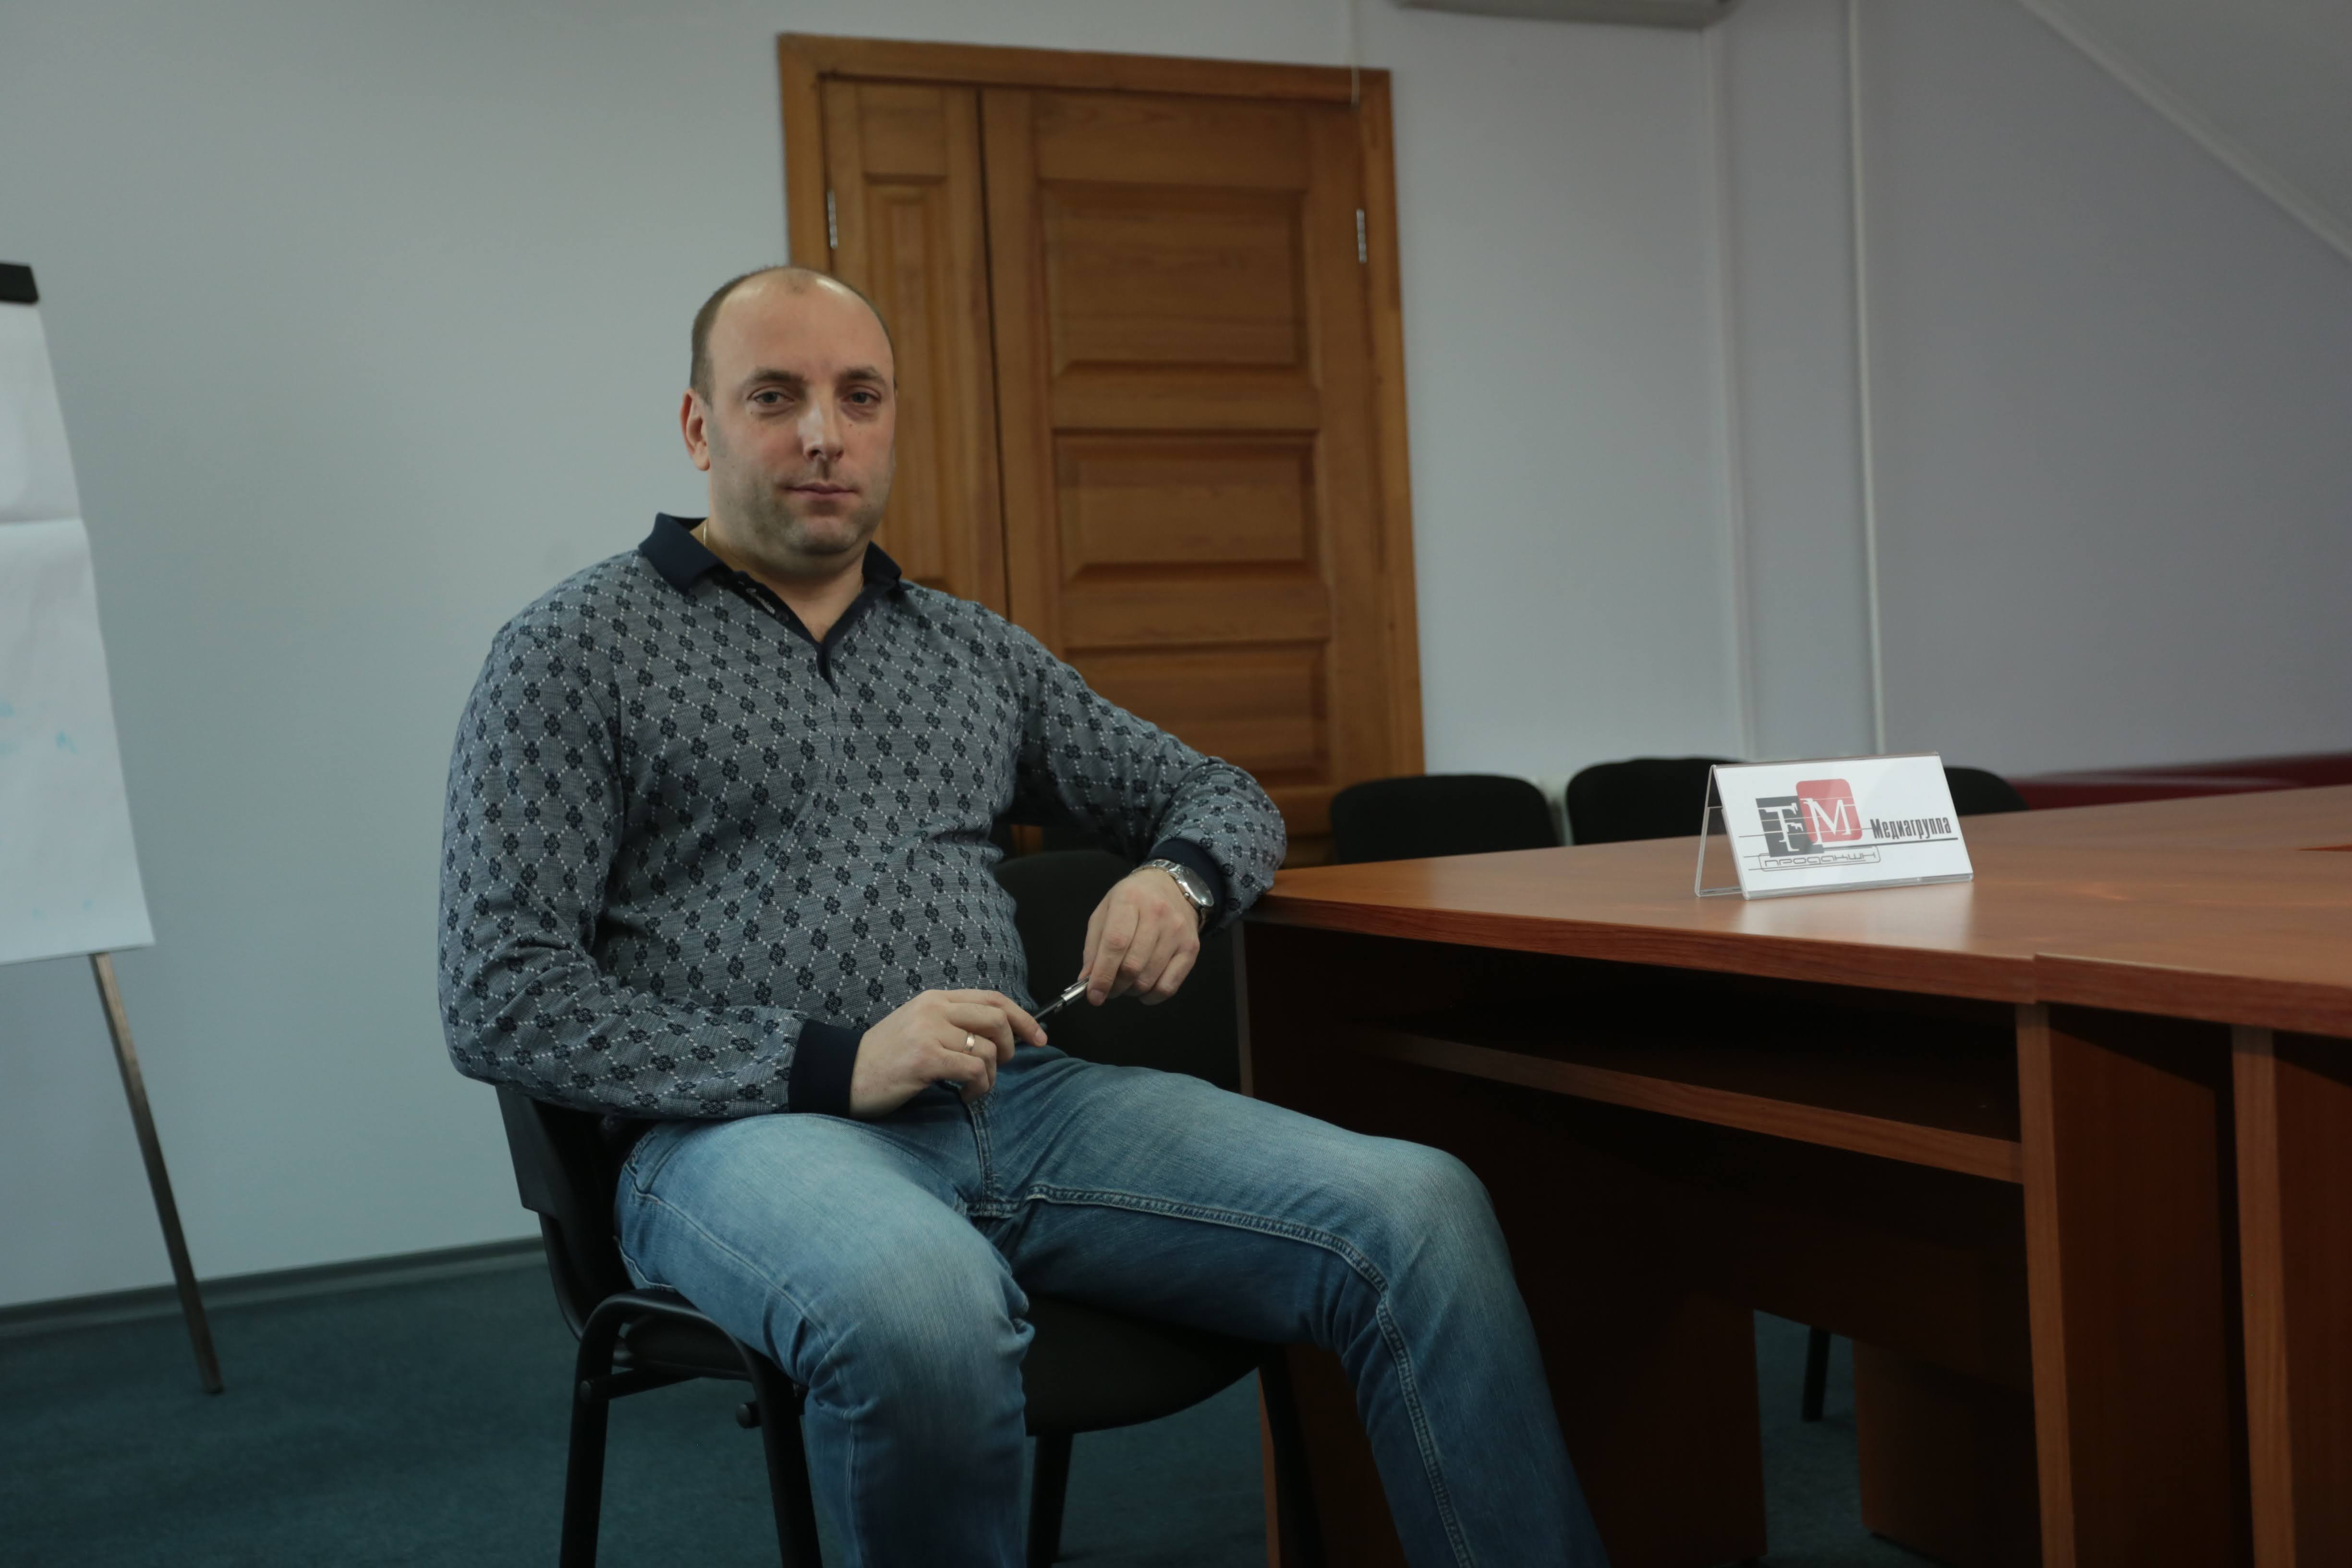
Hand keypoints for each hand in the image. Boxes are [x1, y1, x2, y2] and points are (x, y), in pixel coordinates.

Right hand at [850, 989, 1045, 1117]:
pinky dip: (978, 1088)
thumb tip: (999, 1038)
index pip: (993, 999)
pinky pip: (973, 1071)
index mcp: (935, 999)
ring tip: (974, 1089)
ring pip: (987, 1050)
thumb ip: (954, 1025)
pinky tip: (965, 1096)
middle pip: (998, 1019)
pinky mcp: (925, 1058)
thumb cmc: (886, 1058)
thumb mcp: (920, 1028)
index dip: (1023, 1018)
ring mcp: (929, 1032)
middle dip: (1011, 1046)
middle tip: (1001, 1067)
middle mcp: (934, 1009)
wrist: (845, 1075)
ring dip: (991, 1077)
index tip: (1040, 1038)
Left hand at [1079, 868, 1202, 1007]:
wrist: (1172, 887)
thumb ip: (1093, 947)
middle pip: (1132, 966)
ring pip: (1149, 979)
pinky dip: (1151, 996)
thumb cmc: (1132, 901)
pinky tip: (1143, 989)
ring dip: (1131, 991)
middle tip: (1107, 989)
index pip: (1115, 943)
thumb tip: (1087, 981)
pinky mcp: (1191, 948)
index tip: (1093, 995)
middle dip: (1114, 986)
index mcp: (1130, 900)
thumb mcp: (1105, 912)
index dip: (1102, 974)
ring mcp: (1177, 932)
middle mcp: (1157, 914)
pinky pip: (1169, 986)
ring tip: (1125, 984)